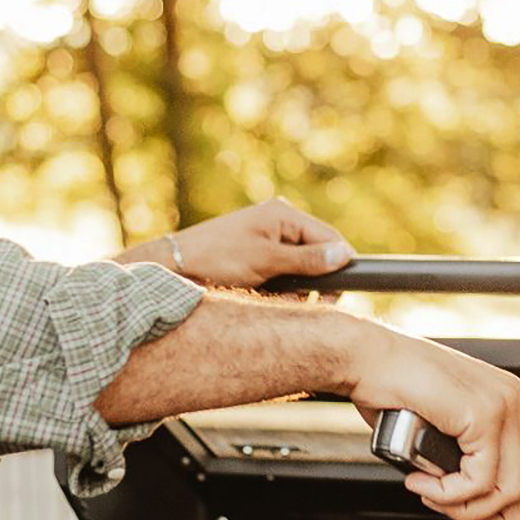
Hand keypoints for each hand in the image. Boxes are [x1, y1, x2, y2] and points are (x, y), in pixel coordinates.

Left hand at [134, 198, 354, 288]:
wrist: (174, 269)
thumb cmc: (217, 258)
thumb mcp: (266, 260)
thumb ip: (307, 260)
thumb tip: (345, 256)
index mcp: (284, 215)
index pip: (329, 237)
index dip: (339, 264)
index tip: (337, 293)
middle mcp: (279, 226)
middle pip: (318, 257)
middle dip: (314, 283)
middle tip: (306, 304)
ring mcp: (268, 243)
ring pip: (301, 273)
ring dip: (295, 292)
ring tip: (275, 301)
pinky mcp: (258, 262)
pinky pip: (283, 280)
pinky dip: (279, 294)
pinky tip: (265, 301)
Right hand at [346, 326, 519, 519]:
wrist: (365, 359)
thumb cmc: (390, 387)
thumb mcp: (443, 425)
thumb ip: (465, 455)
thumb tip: (472, 499)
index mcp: (507, 400)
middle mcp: (512, 400)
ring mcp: (501, 405)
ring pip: (508, 489)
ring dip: (466, 508)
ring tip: (432, 497)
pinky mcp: (481, 414)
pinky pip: (479, 480)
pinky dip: (449, 494)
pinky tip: (423, 483)